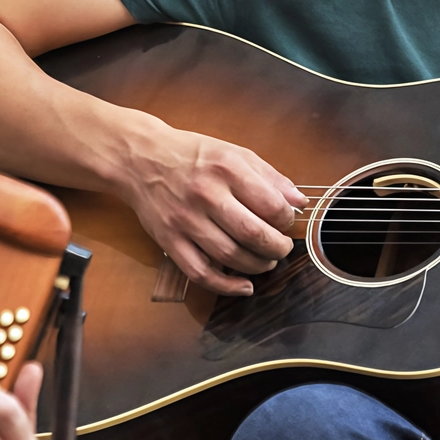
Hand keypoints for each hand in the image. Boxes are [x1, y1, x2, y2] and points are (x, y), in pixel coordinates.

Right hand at [121, 125, 306, 295]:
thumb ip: (269, 176)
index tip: (285, 222)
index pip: (272, 206)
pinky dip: (226, 286)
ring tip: (265, 262)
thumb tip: (299, 203)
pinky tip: (243, 286)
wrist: (139, 159)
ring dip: (257, 266)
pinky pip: (201, 272)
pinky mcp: (170, 240)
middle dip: (277, 248)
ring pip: (231, 257)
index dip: (287, 220)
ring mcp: (186, 220)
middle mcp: (206, 195)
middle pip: (254, 235)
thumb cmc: (190, 155)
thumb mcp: (233, 154)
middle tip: (281, 248)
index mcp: (226, 169)